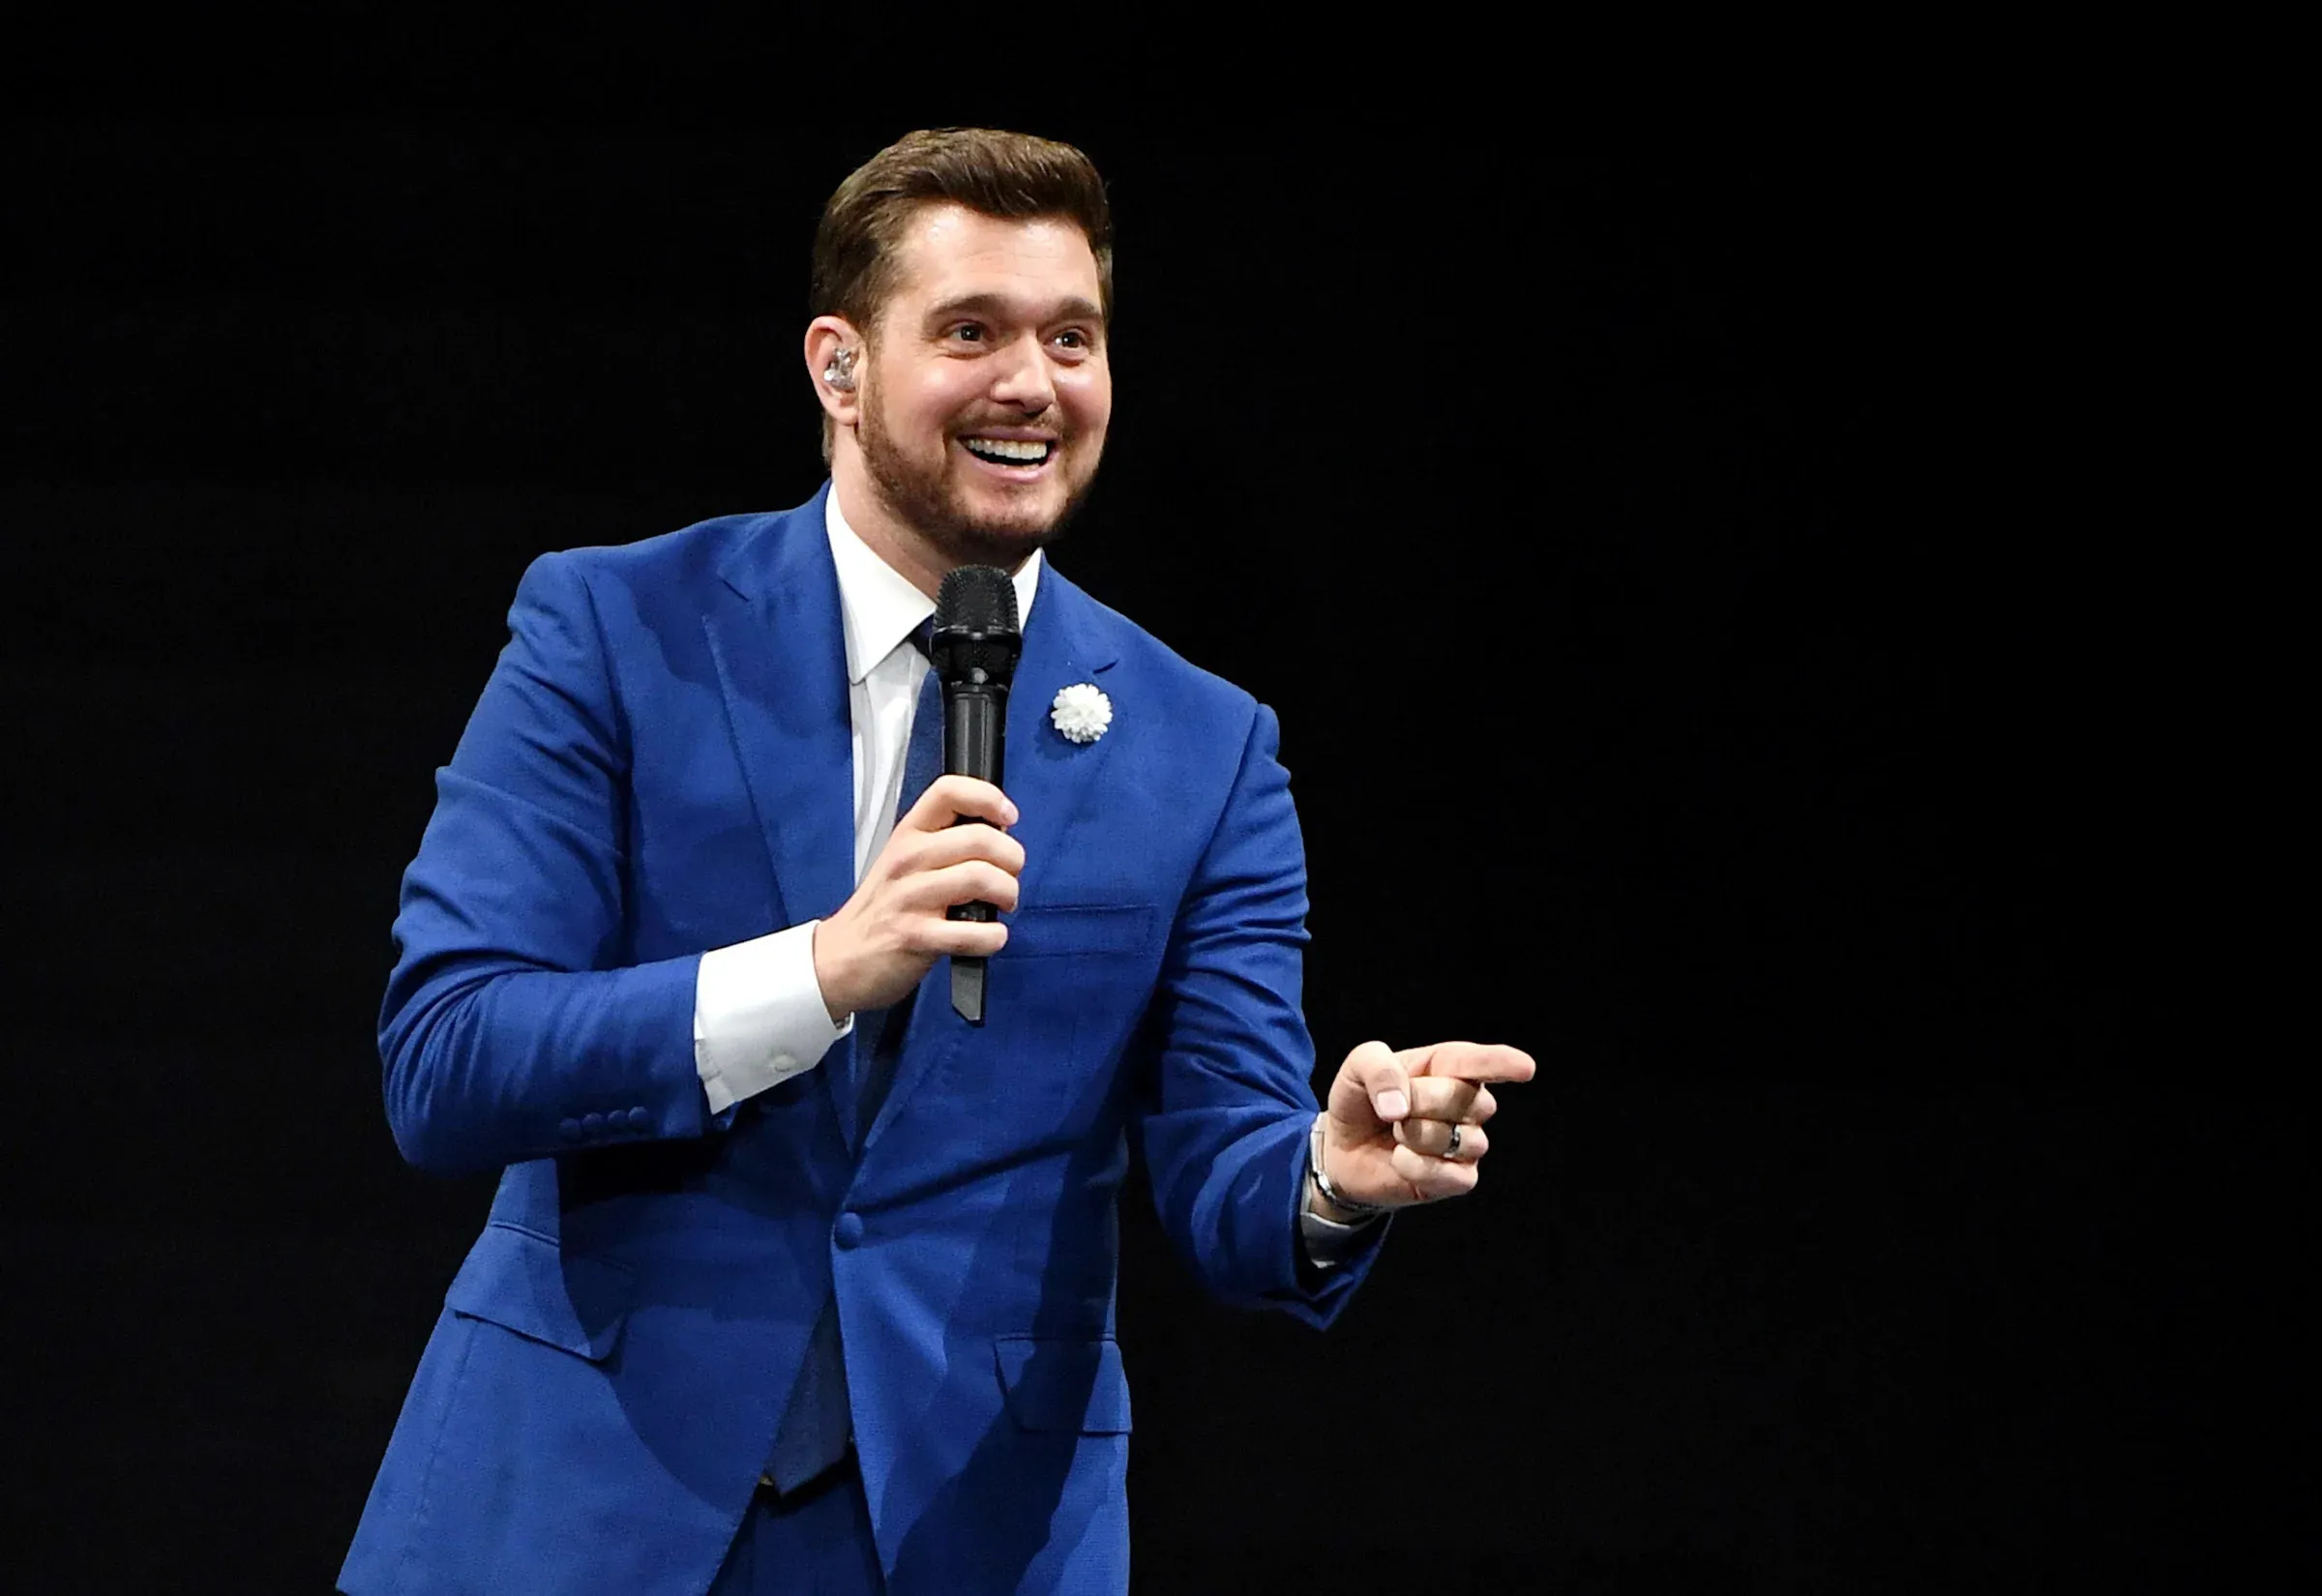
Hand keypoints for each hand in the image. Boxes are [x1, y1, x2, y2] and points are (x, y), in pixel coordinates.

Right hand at [812, 776, 1023, 1021]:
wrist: (841, 958)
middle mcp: (908, 860)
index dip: (988, 797)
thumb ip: (943, 843)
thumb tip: (999, 837)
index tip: (1007, 818)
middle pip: (980, 838)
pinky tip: (990, 936)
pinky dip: (994, 936)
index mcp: (908, 835)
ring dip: (1008, 893)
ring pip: (982, 878)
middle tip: (1010, 875)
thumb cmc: (882, 910)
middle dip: (1012, 859)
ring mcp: (910, 898)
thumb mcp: (903, 861)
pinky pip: (975, 932)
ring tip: (1003, 904)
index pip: (949, 791)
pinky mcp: (917, 937)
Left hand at [1315, 1039, 1535, 1212]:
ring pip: (1462, 1138)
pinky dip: (1417, 1167)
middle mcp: (1467, 1101)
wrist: (1343, 1150)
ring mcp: (1468, 1141)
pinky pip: (1453, 1174)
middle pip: (1465, 1097)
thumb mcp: (1356, 1068)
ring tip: (1397, 1133)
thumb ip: (1377, 1069)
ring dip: (1416, 1135)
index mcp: (1446, 1065)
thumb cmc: (1360, 1101)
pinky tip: (1400, 1160)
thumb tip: (1399, 1108)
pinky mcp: (1460, 1178)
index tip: (1525, 1068)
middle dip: (1420, 1100)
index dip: (1501, 1063)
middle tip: (1393, 1108)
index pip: (1479, 1062)